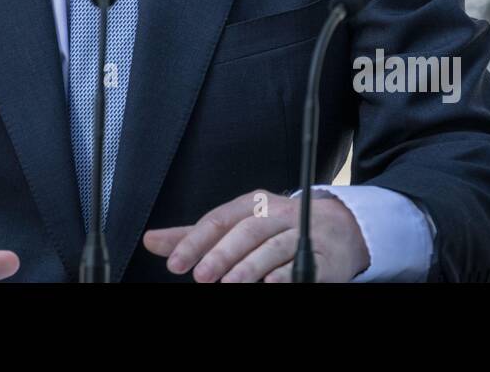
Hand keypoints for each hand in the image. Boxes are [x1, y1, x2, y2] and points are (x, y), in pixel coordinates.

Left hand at [142, 188, 369, 281]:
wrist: (338, 228)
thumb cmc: (276, 227)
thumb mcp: (235, 225)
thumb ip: (195, 235)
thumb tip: (151, 241)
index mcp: (251, 204)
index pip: (219, 219)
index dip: (196, 241)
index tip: (176, 264)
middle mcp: (275, 213)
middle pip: (246, 231)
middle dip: (222, 254)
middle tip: (201, 276)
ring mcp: (300, 231)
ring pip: (273, 246)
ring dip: (250, 266)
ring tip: (230, 285)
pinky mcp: (323, 254)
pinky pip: (302, 261)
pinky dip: (285, 273)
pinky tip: (270, 284)